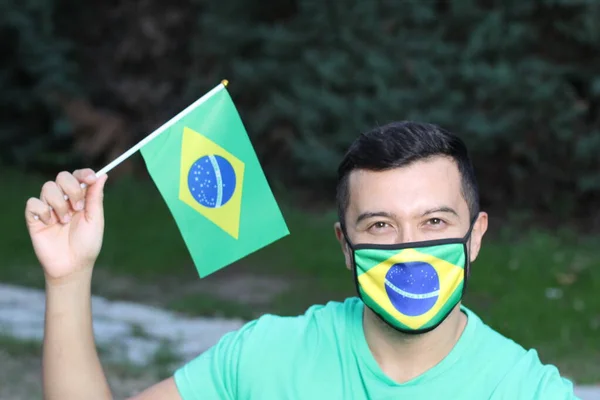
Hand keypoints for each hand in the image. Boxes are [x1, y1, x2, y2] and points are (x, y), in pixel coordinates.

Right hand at [25, 169, 107, 283]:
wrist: (72, 265)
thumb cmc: (87, 244)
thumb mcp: (95, 220)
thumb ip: (96, 197)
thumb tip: (103, 175)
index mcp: (80, 198)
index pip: (79, 176)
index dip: (84, 173)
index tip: (91, 179)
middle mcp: (64, 199)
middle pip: (62, 176)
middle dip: (72, 189)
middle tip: (78, 207)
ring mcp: (48, 207)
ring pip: (48, 187)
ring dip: (60, 204)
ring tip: (65, 221)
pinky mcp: (35, 217)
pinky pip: (33, 203)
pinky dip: (43, 211)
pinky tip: (50, 223)